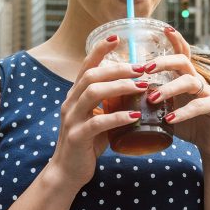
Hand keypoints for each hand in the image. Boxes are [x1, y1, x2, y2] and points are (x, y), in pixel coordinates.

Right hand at [48, 35, 146, 190]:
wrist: (67, 172)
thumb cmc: (87, 142)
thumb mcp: (98, 117)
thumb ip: (110, 102)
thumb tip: (137, 87)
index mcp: (76, 95)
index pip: (87, 65)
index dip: (100, 49)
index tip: (117, 36)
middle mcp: (71, 102)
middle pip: (92, 75)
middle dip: (118, 68)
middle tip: (142, 68)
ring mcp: (72, 119)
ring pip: (93, 93)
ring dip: (119, 87)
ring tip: (141, 86)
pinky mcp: (77, 137)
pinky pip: (97, 123)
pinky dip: (118, 117)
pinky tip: (135, 117)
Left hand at [145, 27, 209, 158]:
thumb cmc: (185, 124)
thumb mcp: (167, 109)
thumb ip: (152, 100)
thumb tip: (123, 96)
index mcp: (185, 78)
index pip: (181, 54)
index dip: (175, 40)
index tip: (164, 29)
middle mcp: (198, 81)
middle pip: (184, 62)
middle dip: (165, 62)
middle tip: (146, 68)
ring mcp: (209, 92)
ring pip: (190, 81)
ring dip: (170, 88)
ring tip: (153, 98)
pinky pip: (200, 105)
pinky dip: (184, 112)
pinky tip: (169, 119)